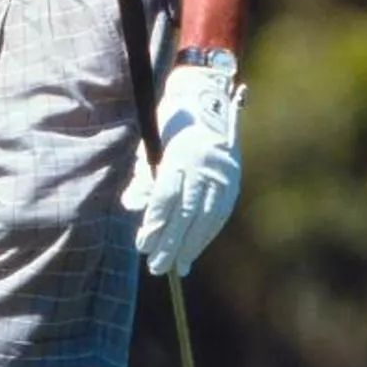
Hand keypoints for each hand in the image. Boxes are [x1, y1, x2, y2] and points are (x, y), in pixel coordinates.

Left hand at [120, 61, 243, 275]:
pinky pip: (219, 214)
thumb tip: (133, 207)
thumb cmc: (169, 126)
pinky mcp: (233, 182)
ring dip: (191, 245)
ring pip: (207, 217)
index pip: (167, 197)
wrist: (207, 100)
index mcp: (180, 155)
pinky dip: (207, 234)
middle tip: (156, 266)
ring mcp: (222, 174)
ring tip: (178, 266)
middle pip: (187, 212)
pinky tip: (195, 249)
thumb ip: (142, 179)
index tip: (143, 245)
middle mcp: (204, 166)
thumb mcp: (149, 146)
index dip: (155, 224)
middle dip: (171, 243)